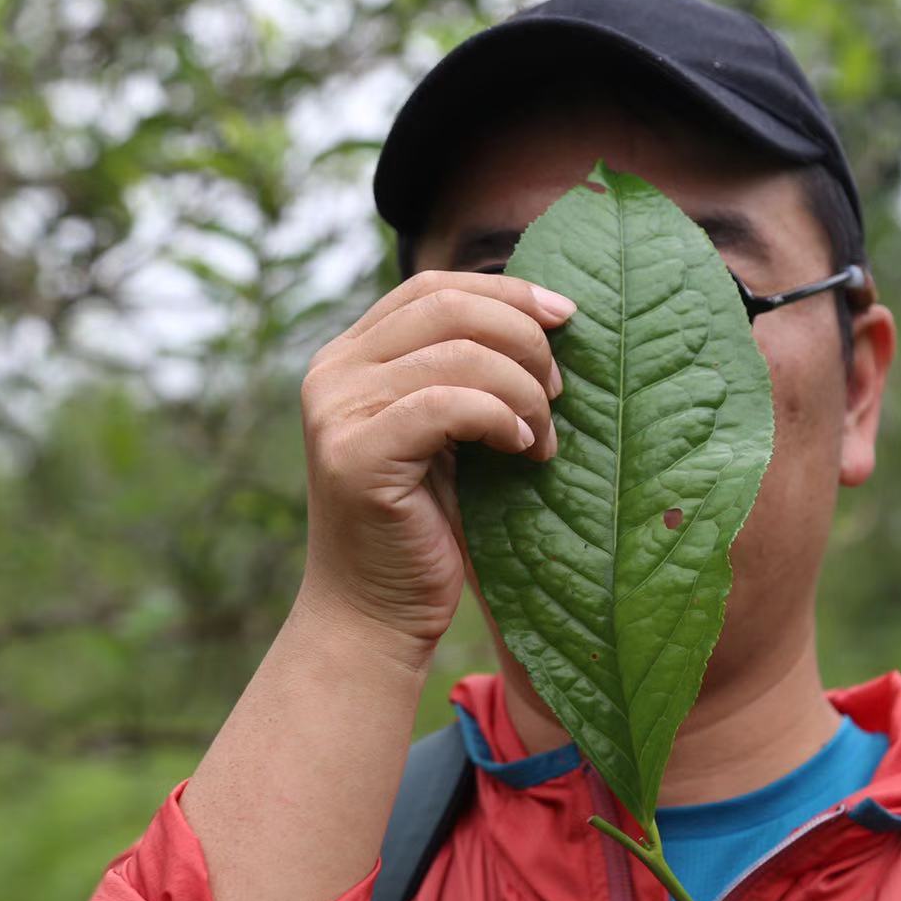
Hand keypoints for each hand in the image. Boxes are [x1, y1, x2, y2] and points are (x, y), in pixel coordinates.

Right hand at [294, 268, 575, 649]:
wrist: (377, 612)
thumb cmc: (430, 525)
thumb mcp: (453, 432)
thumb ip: (470, 373)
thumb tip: (548, 316)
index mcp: (351, 356)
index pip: (434, 288)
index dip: (506, 290)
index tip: (567, 315)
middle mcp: (333, 373)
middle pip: (447, 307)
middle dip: (523, 339)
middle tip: (561, 390)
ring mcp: (337, 412)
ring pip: (459, 355)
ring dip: (523, 391)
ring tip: (544, 439)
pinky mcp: (356, 454)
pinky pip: (449, 404)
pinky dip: (502, 419)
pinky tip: (524, 451)